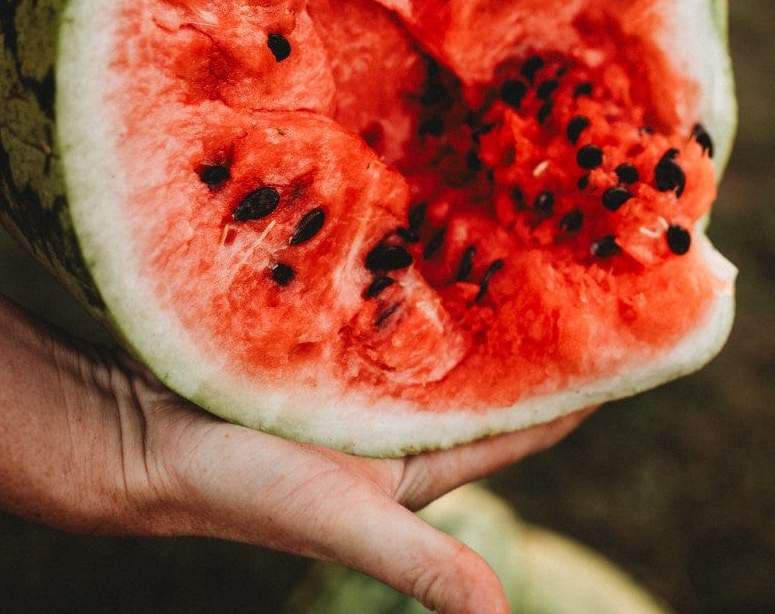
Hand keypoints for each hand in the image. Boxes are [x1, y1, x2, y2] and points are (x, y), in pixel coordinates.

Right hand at [0, 258, 587, 613]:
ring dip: (474, 278)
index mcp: (423, 460)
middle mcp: (401, 412)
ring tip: (515, 212)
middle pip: (490, 360)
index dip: (581, 386)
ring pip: (438, 316)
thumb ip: (419, 562)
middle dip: (535, 313)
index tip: (633, 328)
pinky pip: (381, 288)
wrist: (142, 435)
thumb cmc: (241, 485)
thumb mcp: (342, 518)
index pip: (527, 422)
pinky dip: (408, 261)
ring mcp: (361, 366)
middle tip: (581, 241)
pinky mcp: (320, 332)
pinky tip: (425, 212)